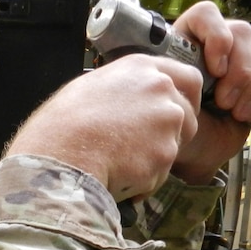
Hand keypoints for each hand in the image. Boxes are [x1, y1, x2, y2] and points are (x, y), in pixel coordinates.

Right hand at [6, 54, 204, 199]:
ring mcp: (167, 122)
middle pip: (187, 116)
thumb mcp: (91, 87)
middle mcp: (162, 90)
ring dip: (153, 159)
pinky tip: (117, 175)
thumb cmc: (64, 122)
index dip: (186, 99)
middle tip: (142, 148)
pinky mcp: (165, 154)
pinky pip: (160, 173)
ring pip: (173, 147)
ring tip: (119, 163)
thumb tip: (127, 101)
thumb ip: (123, 89)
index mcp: (142, 68)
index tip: (176, 112)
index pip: (189, 78)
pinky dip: (143, 181)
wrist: (61, 152)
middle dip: (171, 135)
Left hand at [170, 1, 250, 182]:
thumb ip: (177, 77)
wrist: (194, 149)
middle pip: (241, 31)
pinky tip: (249, 113)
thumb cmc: (177, 122)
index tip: (214, 70)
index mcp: (186, 40)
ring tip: (235, 112)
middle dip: (237, 70)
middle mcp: (215, 42)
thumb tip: (189, 68)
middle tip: (223, 102)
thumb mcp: (167, 99)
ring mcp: (240, 55)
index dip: (216, 36)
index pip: (206, 14)